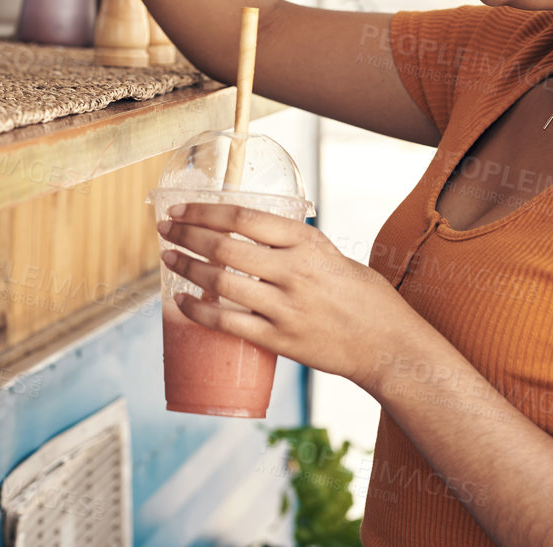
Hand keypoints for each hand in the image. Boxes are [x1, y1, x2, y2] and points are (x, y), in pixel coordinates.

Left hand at [157, 202, 420, 388]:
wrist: (389, 345)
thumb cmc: (364, 297)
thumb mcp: (332, 254)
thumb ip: (294, 244)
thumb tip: (250, 232)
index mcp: (307, 243)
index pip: (244, 218)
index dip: (205, 211)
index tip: (181, 207)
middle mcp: (294, 272)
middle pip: (225, 247)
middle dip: (186, 234)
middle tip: (164, 228)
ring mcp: (286, 308)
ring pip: (220, 283)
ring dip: (187, 267)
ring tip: (168, 258)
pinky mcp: (280, 340)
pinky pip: (227, 322)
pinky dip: (198, 310)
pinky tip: (181, 301)